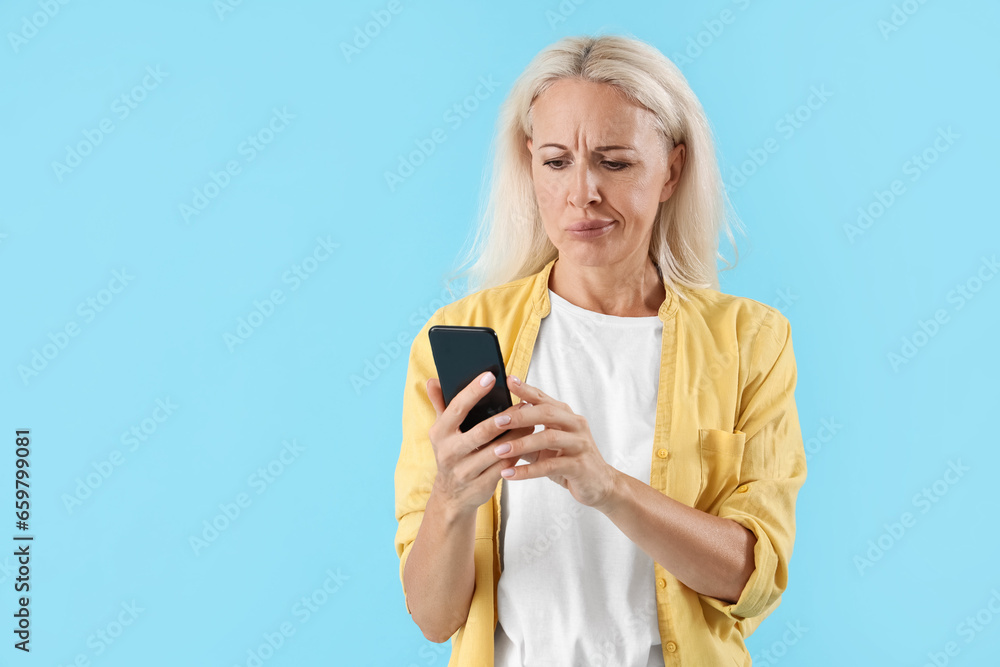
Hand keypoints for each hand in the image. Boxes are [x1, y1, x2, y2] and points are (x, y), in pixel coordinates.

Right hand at [425, 373, 534, 515]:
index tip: (490, 376)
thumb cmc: (451, 454)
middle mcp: (449, 452)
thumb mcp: (442, 432)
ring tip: (532, 420)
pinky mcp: (481, 485)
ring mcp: (465, 471)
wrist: (451, 497)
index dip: (473, 391)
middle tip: (523, 404)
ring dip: (517, 435)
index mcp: (440, 433)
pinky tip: (528, 441)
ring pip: (497, 451)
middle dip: (503, 418)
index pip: (457, 408)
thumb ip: (439, 405)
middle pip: (480, 432)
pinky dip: (518, 453)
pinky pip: (504, 467)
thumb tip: (432, 380)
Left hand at [491, 377, 617, 508]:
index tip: (508, 380)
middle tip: (497, 421)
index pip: (543, 398)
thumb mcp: (546, 445)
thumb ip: (527, 434)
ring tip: (498, 451)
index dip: (526, 389)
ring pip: (549, 438)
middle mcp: (575, 425)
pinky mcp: (580, 465)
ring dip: (521, 444)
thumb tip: (496, 428)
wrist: (599, 484)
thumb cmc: (569, 461)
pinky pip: (551, 466)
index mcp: (566, 416)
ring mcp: (579, 444)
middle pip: (547, 413)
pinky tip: (510, 474)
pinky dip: (528, 471)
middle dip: (520, 416)